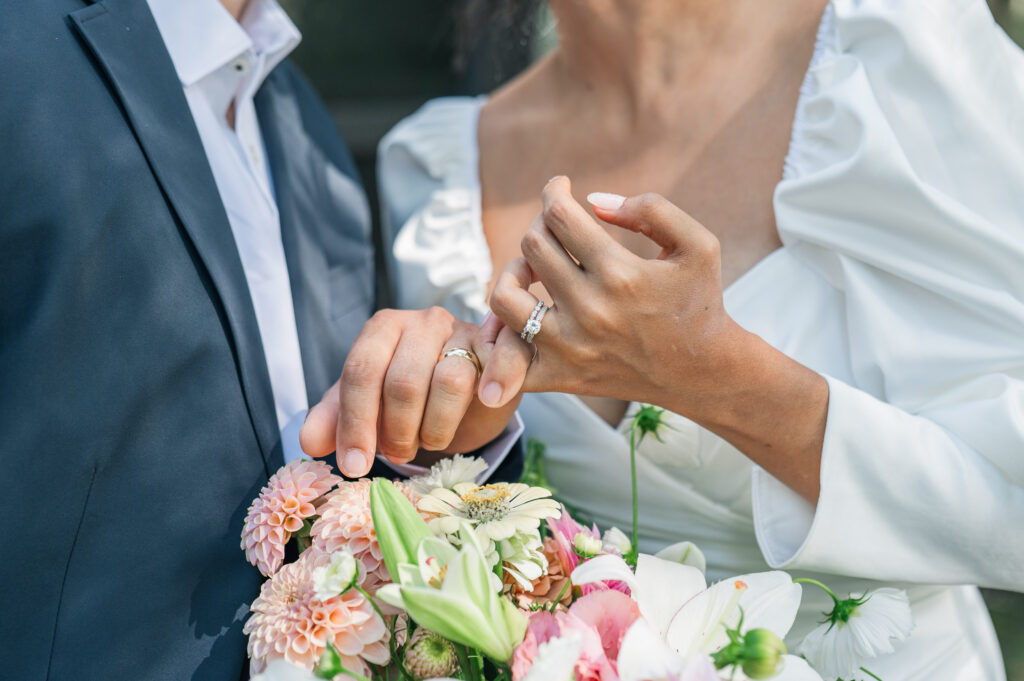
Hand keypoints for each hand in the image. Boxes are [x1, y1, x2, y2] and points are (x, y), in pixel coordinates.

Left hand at [300, 307, 521, 476]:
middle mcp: (424, 322)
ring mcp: (467, 331)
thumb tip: (310, 443)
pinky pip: (504, 357)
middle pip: (403, 381)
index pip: (361, 370)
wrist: (468, 390)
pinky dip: (498, 379)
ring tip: (431, 441)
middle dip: (396, 432)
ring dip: (436, 428)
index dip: (355, 422)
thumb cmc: (412, 396)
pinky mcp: (505, 345)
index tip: (354, 465)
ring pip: (450, 381)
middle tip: (397, 454)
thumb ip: (335, 420)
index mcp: (383, 328)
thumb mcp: (366, 407)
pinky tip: (487, 401)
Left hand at [482, 176, 828, 502]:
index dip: (554, 191)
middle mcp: (590, 310)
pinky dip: (505, 331)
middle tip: (557, 227)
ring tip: (534, 267)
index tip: (561, 187)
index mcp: (621, 274)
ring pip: (505, 295)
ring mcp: (570, 347)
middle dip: (541, 224)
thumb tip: (593, 201)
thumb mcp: (697, 244)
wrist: (703, 372)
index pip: (559, 215)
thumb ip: (651, 210)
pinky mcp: (561, 375)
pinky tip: (527, 312)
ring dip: (514, 271)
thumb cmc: (699, 302)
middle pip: (532, 246)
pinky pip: (508, 351)